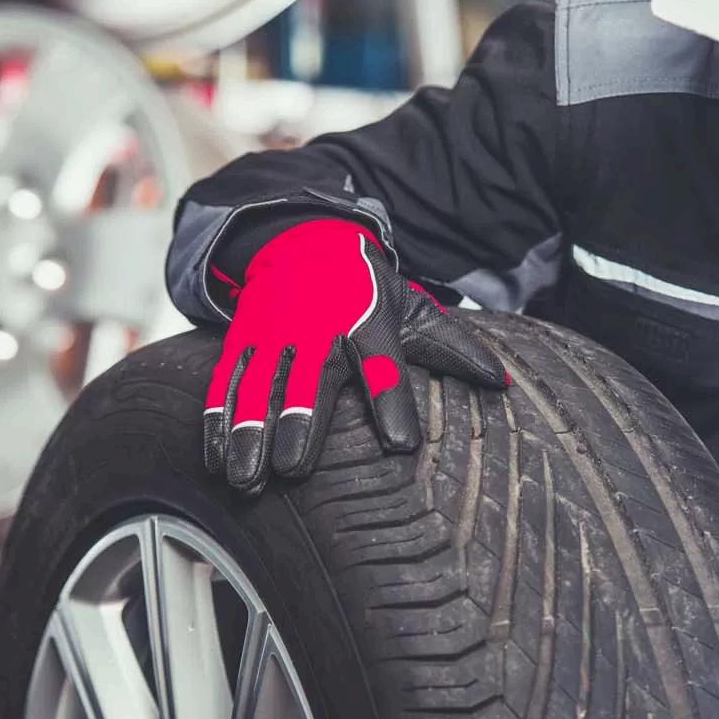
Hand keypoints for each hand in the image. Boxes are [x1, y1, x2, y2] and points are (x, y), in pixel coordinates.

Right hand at [203, 218, 507, 493]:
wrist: (303, 239)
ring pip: (258, 388)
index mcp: (368, 324)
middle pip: (307, 381)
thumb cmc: (365, 290)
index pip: (384, 366)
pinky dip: (218, 421)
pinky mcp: (241, 341)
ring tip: (246, 479)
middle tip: (292, 467)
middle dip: (298, 423)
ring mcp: (274, 336)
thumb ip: (451, 348)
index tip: (400, 444)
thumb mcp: (410, 310)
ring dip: (249, 434)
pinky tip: (217, 460)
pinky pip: (226, 384)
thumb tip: (501, 382)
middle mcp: (317, 330)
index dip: (392, 403)